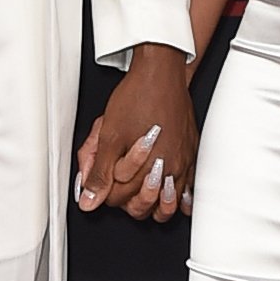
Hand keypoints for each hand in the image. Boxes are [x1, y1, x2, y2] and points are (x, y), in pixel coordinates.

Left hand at [74, 43, 195, 220]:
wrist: (160, 74)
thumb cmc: (137, 98)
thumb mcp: (108, 136)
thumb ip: (99, 172)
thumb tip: (89, 199)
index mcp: (144, 166)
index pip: (119, 199)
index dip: (104, 192)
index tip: (100, 180)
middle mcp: (167, 169)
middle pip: (143, 207)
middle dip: (126, 200)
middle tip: (115, 184)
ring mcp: (182, 163)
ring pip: (168, 204)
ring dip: (153, 204)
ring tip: (139, 195)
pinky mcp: (191, 154)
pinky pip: (189, 189)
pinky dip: (179, 198)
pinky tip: (169, 196)